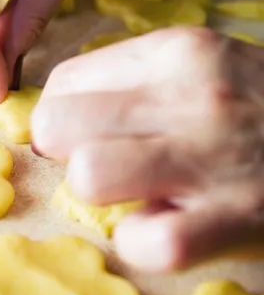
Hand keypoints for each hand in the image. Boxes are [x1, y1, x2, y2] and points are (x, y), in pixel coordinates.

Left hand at [32, 27, 263, 271]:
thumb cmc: (259, 105)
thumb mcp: (202, 66)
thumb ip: (130, 80)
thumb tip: (52, 112)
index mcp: (176, 51)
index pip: (62, 83)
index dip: (63, 113)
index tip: (88, 130)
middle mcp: (190, 96)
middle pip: (57, 125)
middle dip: (64, 150)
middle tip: (103, 160)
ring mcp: (211, 159)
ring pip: (89, 175)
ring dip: (100, 193)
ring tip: (136, 192)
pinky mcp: (233, 221)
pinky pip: (144, 242)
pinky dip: (143, 243)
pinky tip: (171, 227)